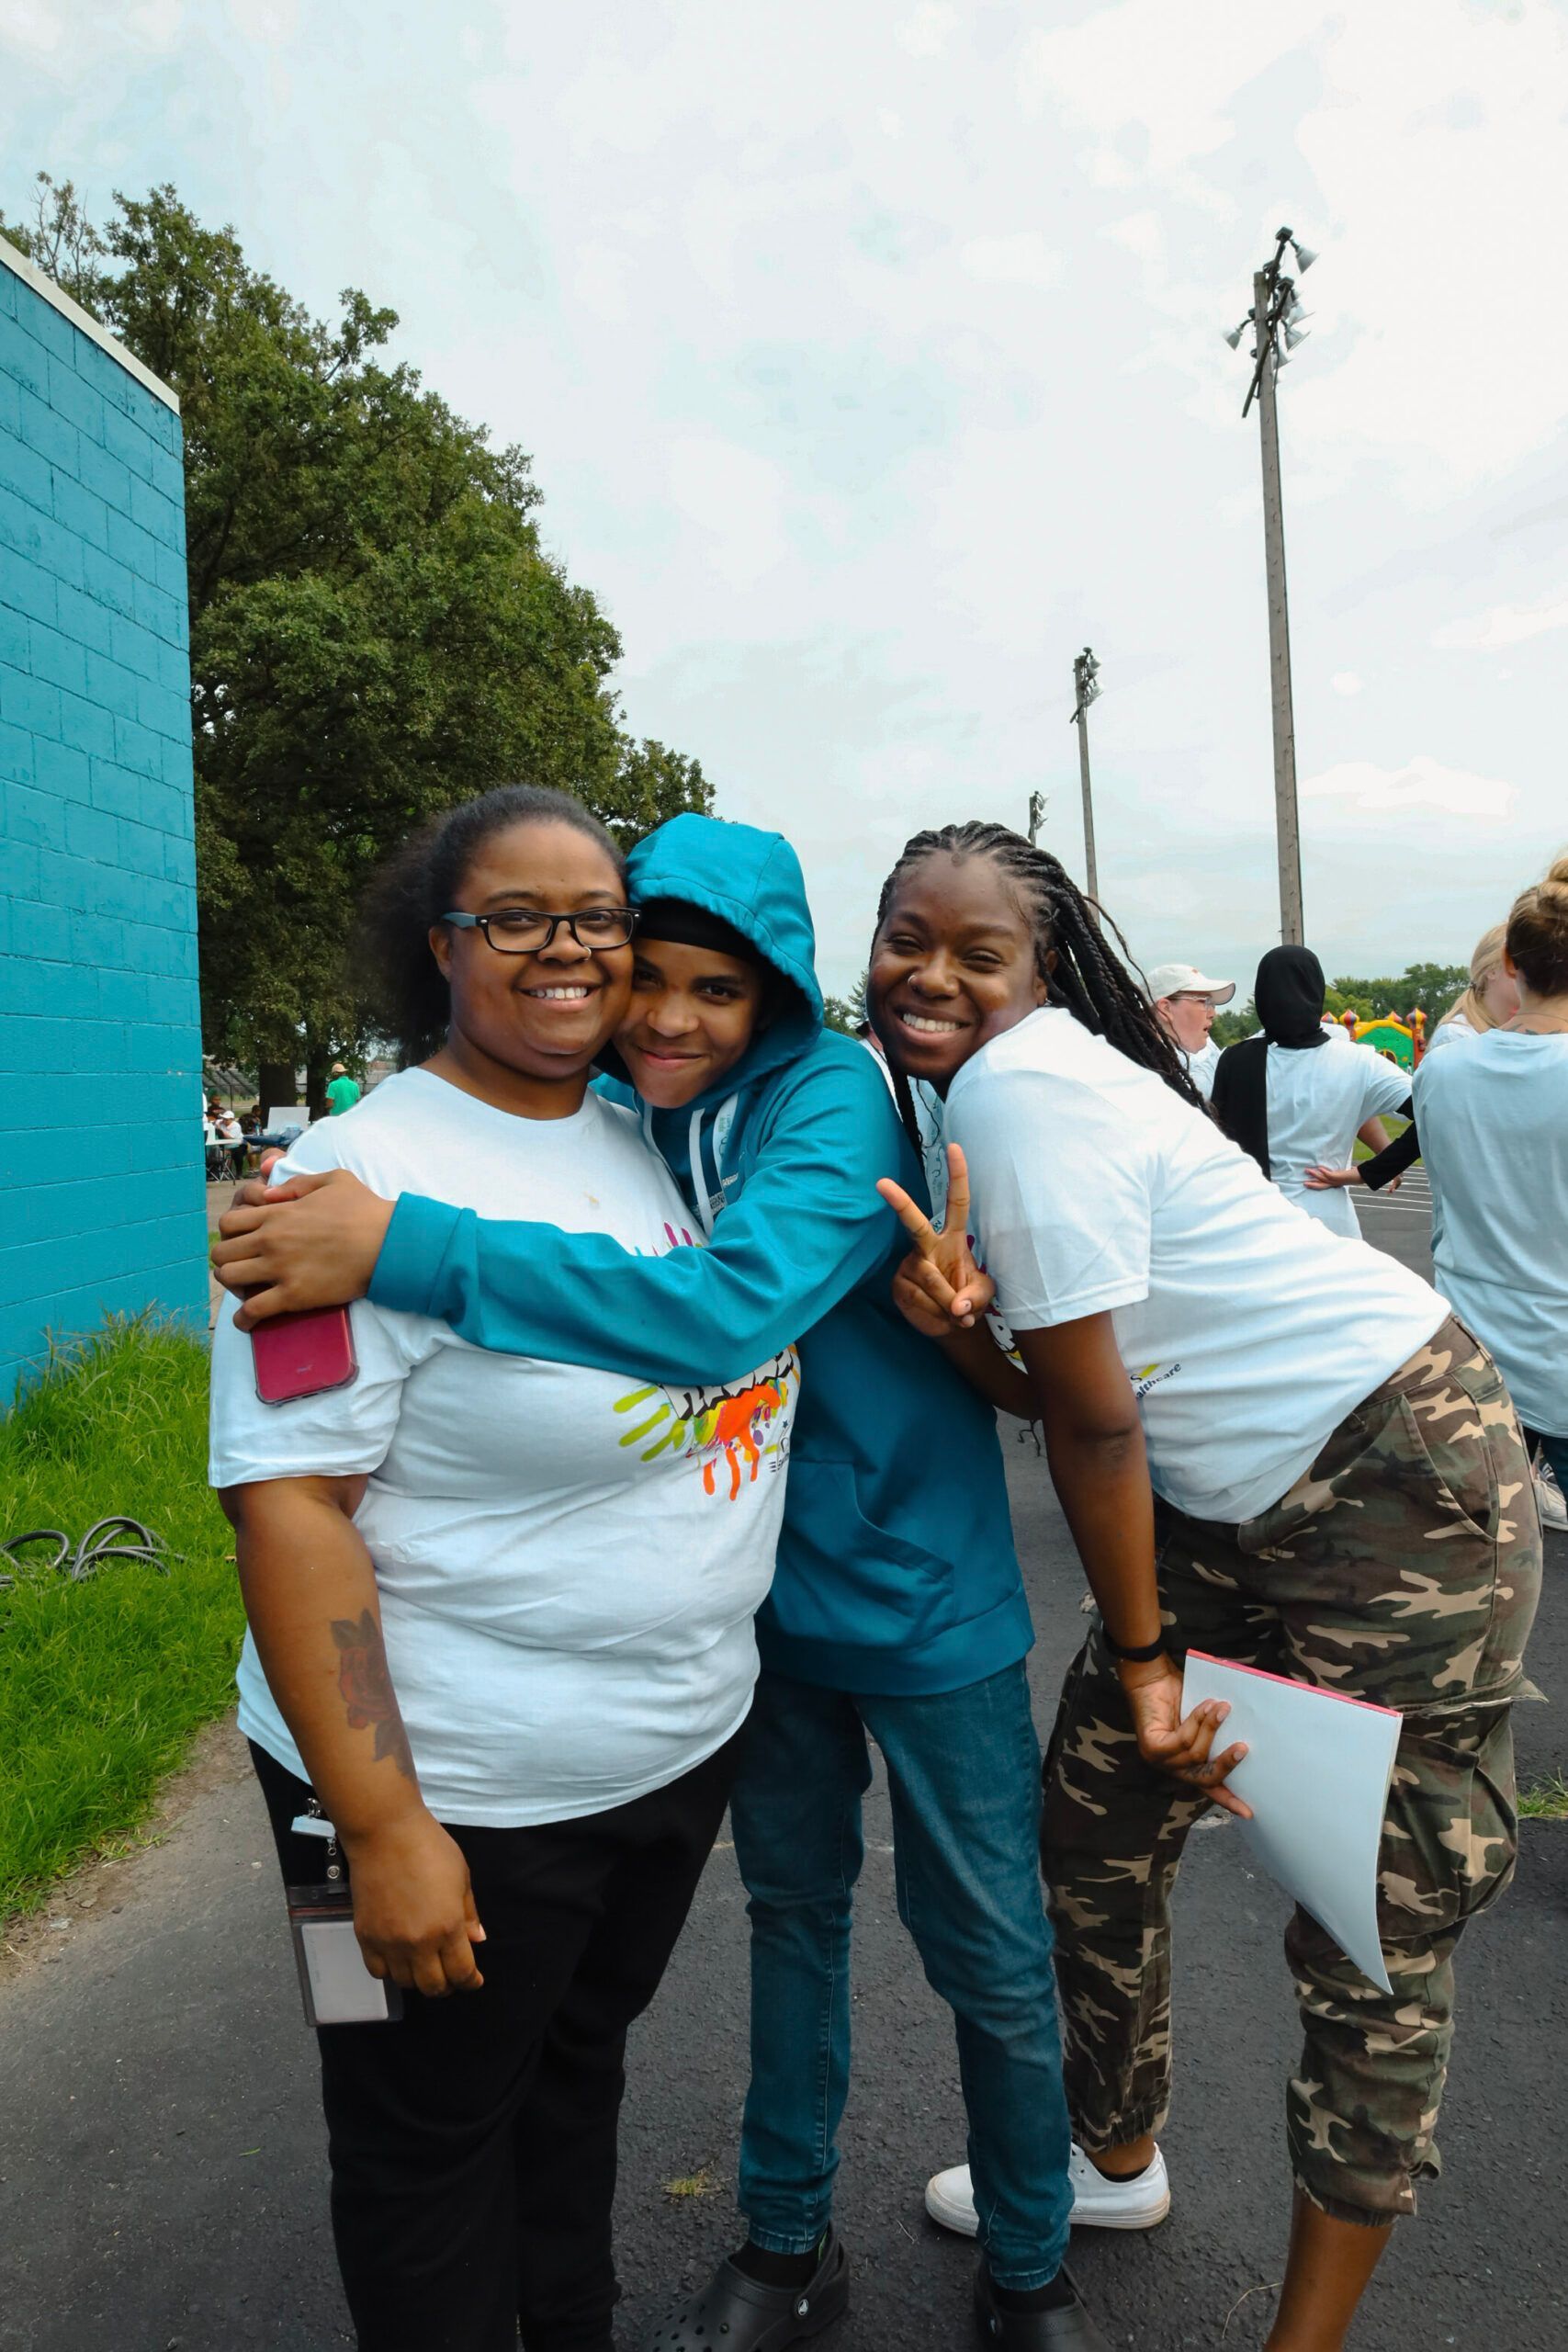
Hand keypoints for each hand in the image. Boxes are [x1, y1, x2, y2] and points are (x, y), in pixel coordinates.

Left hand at [212, 1168, 395, 1328]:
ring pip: (229, 1278)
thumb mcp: (333, 1180)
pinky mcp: (293, 1295)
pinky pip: (252, 1311)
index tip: (241, 1242)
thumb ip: (296, 1184)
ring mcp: (279, 1268)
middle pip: (222, 1252)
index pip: (229, 1223)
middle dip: (226, 1260)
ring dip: (231, 1287)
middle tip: (241, 1268)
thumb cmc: (365, 1210)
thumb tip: (267, 1193)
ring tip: (244, 1291)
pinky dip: (244, 1319)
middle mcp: (270, 1240)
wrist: (387, 1243)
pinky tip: (247, 1322)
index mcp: (277, 1213)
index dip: (230, 1234)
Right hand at [338, 1810, 486, 1995]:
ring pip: (405, 1983)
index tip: (474, 1980)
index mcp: (448, 1927)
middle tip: (450, 1975)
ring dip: (418, 1980)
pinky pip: (378, 1971)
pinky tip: (398, 1960)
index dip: (470, 1982)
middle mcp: (418, 1942)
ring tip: (424, 1966)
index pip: (461, 1973)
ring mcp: (389, 1942)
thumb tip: (477, 1940)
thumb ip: (469, 1913)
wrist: (385, 1832)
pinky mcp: (366, 1936)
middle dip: (446, 1986)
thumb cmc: (429, 1847)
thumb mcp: (462, 1876)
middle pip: (433, 1987)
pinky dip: (390, 1971)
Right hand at [876, 1144, 995, 1331]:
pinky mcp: (898, 1285)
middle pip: (914, 1222)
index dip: (957, 1175)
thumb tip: (957, 1306)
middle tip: (882, 1183)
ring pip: (928, 1278)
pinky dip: (934, 1314)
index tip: (953, 1147)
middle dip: (900, 1202)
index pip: (957, 1202)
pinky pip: (918, 1298)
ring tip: (956, 1315)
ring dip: (947, 1302)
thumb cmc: (969, 1300)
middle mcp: (927, 1246)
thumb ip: (976, 1298)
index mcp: (952, 1238)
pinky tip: (938, 1316)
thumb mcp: (984, 1297)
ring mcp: (910, 1265)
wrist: (951, 1327)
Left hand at [1116, 1655, 1251, 1818]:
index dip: (1228, 1800)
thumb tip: (1246, 1742)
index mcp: (1184, 1764)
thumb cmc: (1177, 1696)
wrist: (1150, 1676)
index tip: (1248, 1814)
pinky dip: (1197, 1722)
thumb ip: (1215, 1735)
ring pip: (1195, 1755)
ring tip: (1223, 1708)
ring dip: (1212, 1729)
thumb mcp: (1202, 1721)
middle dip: (1225, 1764)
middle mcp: (1171, 1767)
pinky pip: (1182, 1741)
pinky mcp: (1152, 1748)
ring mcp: (1159, 1760)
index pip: (1208, 1787)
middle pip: (1204, 1778)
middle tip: (1242, 1749)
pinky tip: (1206, 1706)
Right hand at [1303, 1163, 1364, 1189]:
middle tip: (1303, 1183)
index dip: (1316, 1184)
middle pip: (1322, 1185)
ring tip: (1307, 1170)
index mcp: (1336, 1183)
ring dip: (1315, 1175)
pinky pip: (1331, 1175)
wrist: (1364, 1176)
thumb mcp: (1349, 1173)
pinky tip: (1319, 1168)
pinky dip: (1324, 1172)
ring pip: (1324, 1179)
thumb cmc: (1357, 1174)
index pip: (1324, 1185)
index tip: (1308, 1183)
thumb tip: (1350, 1168)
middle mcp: (1336, 1183)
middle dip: (1312, 1184)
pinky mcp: (1341, 1176)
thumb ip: (1346, 1172)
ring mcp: (1338, 1180)